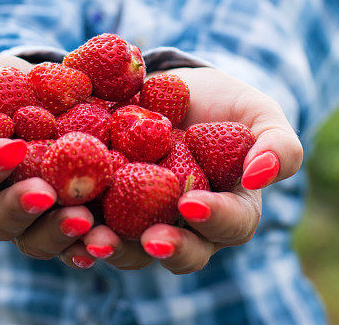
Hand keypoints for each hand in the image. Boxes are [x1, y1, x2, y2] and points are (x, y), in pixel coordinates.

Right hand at [0, 55, 95, 261]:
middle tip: (46, 193)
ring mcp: (19, 224)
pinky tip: (105, 238)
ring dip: (57, 233)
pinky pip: (70, 244)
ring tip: (84, 219)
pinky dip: (88, 243)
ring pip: (33, 241)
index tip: (11, 147)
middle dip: (19, 209)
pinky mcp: (57, 224)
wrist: (32, 92)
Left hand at [69, 67, 302, 274]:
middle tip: (146, 239)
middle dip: (160, 248)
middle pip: (178, 251)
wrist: (173, 87)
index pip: (230, 226)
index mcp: (230, 210)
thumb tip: (262, 175)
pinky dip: (76, 223)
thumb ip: (278, 144)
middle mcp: (186, 226)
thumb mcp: (261, 114)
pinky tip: (61, 214)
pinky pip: (92, 222)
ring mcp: (143, 219)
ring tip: (90, 236)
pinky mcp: (105, 204)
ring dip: (111, 246)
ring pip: (130, 247)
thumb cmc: (227, 104)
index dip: (213, 220)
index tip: (191, 203)